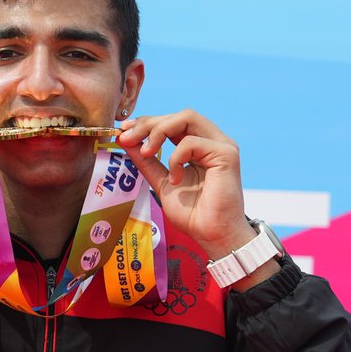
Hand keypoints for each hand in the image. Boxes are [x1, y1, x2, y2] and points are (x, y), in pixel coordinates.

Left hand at [116, 110, 255, 259]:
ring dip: (159, 131)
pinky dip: (176, 158)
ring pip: (186, 118)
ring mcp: (221, 145)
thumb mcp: (161, 183)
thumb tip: (125, 140)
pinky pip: (192, 142)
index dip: (147, 123)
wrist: (212, 235)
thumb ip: (146, 162)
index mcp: (198, 147)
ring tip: (147, 153)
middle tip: (127, 138)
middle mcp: (212, 142)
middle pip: (178, 116)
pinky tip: (175, 178)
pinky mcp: (226, 154)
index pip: (172, 122)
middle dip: (148, 124)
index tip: (124, 132)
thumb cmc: (193, 215)